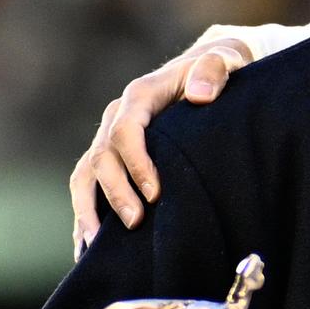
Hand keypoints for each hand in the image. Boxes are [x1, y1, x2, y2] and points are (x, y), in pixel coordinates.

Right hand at [70, 39, 251, 255]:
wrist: (206, 71)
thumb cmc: (218, 69)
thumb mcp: (225, 61)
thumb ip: (214, 71)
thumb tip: (200, 94)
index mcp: (140, 96)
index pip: (126, 131)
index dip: (136, 163)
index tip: (154, 193)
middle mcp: (117, 116)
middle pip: (102, 158)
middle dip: (115, 192)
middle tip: (135, 223)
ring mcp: (110, 138)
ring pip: (86, 175)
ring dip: (88, 210)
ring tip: (97, 246)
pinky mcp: (112, 156)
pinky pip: (88, 186)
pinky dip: (84, 214)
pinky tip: (87, 247)